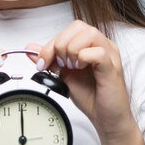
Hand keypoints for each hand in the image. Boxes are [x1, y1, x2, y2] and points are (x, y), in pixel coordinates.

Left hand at [25, 21, 136, 141]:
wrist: (105, 118)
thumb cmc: (91, 96)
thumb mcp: (63, 75)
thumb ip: (50, 60)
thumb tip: (31, 48)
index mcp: (91, 45)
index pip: (69, 29)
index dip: (52, 43)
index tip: (43, 62)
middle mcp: (102, 45)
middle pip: (78, 27)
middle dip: (60, 44)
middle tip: (59, 65)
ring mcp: (109, 54)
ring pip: (89, 34)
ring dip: (72, 50)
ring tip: (72, 67)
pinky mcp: (112, 67)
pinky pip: (98, 52)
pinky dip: (83, 59)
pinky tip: (80, 69)